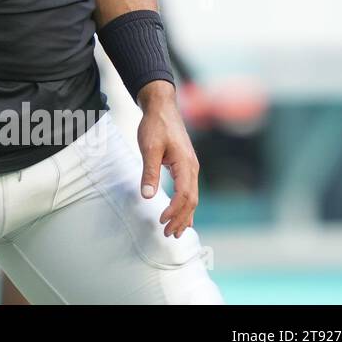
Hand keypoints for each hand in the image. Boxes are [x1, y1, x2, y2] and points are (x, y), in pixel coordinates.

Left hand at [136, 80, 198, 238]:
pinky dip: (186, 205)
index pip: (184, 195)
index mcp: (186, 164)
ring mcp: (191, 167)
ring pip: (192, 197)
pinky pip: (189, 190)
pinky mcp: (186, 166)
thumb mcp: (149, 148)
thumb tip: (148, 196)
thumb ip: (149, 172)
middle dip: (181, 219)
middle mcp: (193, 168)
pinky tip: (181, 216)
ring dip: (184, 215)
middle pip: (191, 200)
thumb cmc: (155, 125)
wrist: (162, 107)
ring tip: (176, 231)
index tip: (161, 220)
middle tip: (168, 234)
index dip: (174, 211)